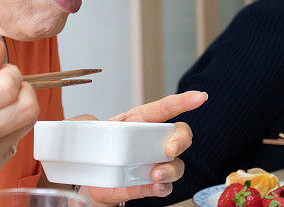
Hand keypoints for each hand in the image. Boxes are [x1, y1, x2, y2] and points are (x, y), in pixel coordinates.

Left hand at [77, 91, 207, 204]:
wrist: (88, 183)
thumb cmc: (93, 150)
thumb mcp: (85, 131)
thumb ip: (83, 121)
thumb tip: (85, 121)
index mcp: (139, 122)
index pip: (164, 108)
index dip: (183, 101)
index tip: (200, 97)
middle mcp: (152, 141)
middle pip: (180, 134)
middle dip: (182, 139)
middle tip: (170, 148)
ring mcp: (154, 163)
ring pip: (177, 164)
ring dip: (170, 169)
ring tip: (155, 174)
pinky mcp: (151, 185)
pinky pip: (166, 186)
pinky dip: (163, 187)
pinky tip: (156, 186)